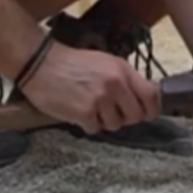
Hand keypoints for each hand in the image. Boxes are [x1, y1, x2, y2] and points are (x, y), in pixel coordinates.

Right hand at [19, 42, 162, 135]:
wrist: (41, 64)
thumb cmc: (72, 63)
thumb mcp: (106, 62)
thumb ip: (125, 78)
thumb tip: (145, 96)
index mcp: (122, 70)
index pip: (151, 95)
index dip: (151, 108)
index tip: (146, 112)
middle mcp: (114, 84)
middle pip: (136, 115)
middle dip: (126, 117)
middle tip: (113, 111)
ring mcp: (100, 99)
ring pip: (116, 125)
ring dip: (105, 121)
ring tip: (92, 107)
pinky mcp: (84, 113)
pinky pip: (95, 129)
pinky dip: (88, 124)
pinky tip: (79, 111)